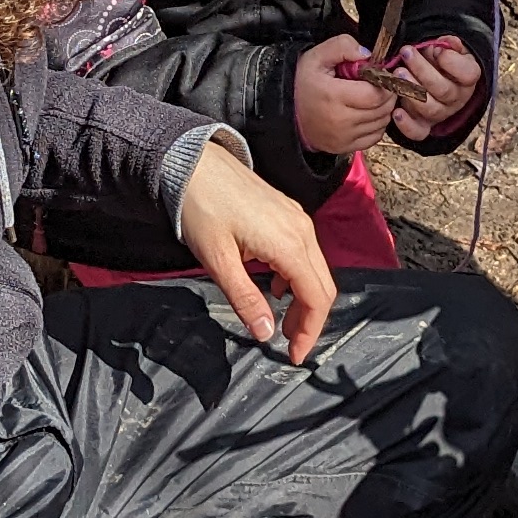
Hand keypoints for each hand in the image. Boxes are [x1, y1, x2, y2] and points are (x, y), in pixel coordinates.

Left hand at [176, 138, 336, 355]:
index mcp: (290, 244)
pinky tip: (275, 286)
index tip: (294, 356)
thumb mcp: (219, 260)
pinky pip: (305, 253)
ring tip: (280, 320)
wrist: (193, 162)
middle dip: (310, 320)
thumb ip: (245, 299)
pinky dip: (297, 277)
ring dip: (304, 299)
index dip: (310, 331)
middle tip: (289, 344)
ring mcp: (298, 219)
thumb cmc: (202, 208)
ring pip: (316, 269)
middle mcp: (302, 230)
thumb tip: (266, 333)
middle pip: (323, 285)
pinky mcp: (288, 213)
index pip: (317, 298)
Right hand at [292, 29, 402, 156]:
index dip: (385, 83)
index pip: (376, 94)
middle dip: (387, 95)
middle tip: (381, 85)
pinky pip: (374, 137)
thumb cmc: (304, 83)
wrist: (288, 112)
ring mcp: (343, 137)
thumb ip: (342, 46)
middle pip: (382, 109)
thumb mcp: (317, 56)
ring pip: (381, 123)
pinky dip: (377, 125)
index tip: (381, 75)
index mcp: (334, 95)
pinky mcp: (344, 147)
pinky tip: (369, 114)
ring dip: (384, 109)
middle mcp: (340, 120)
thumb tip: (367, 54)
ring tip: (374, 98)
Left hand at [383, 36, 482, 141]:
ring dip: (411, 91)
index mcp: (467, 79)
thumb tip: (448, 43)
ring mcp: (441, 114)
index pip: (468, 74)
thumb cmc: (437, 60)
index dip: (452, 62)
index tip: (436, 49)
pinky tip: (396, 112)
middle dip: (422, 70)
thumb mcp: (446, 48)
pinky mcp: (424, 126)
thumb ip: (448, 44)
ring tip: (397, 73)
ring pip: (430, 109)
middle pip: (444, 90)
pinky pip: (418, 132)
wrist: (432, 77)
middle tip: (406, 53)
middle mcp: (456, 99)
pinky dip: (407, 125)